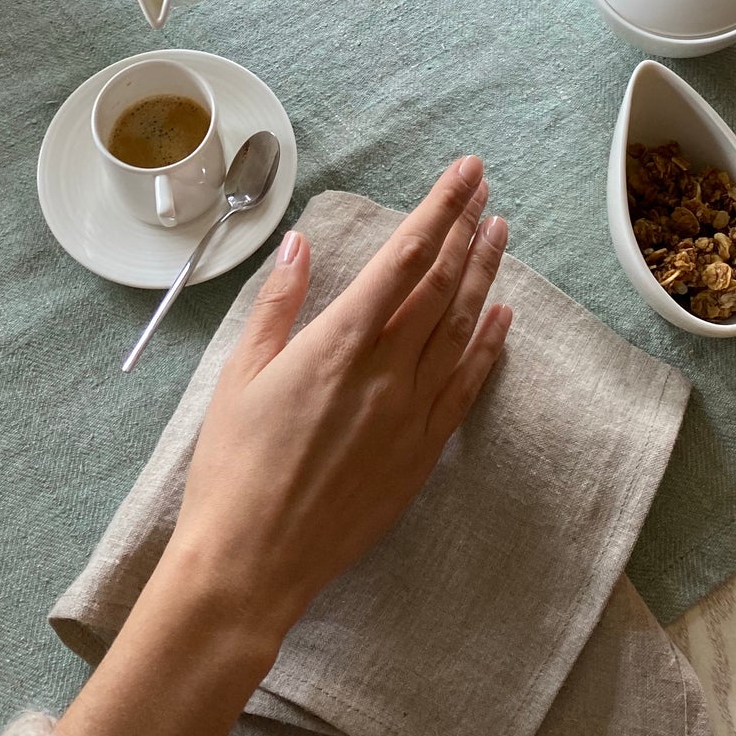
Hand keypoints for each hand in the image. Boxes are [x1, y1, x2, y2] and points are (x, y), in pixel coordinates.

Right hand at [48, 158, 510, 735]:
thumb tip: (302, 244)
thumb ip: (280, 303)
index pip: (404, 258)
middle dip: (465, 230)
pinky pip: (465, 387)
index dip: (438, 210)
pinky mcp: (419, 453)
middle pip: (441, 285)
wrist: (252, 561)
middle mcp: (386, 372)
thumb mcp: (241, 373)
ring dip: (484, 276)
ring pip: (460, 329)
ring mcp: (409, 414)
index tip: (465, 173)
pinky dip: (488, 346)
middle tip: (484, 189)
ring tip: (500, 233)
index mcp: (339, 343)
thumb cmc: (233, 467)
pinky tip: (502, 317)